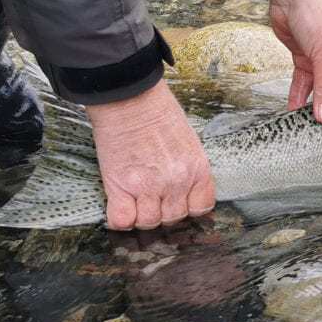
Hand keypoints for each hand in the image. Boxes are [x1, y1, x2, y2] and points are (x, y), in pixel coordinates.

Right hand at [85, 79, 214, 229]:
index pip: (201, 208)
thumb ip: (190, 169)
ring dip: (141, 214)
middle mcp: (177, 182)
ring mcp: (148, 186)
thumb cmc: (158, 113)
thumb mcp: (189, 142)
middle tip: (152, 194)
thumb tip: (185, 192)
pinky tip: (120, 203)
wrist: (129, 98)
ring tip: (135, 196)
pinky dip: (120, 218)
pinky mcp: (120, 187)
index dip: (188, 207)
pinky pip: (122, 221)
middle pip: (174, 219)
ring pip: (149, 223)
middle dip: (163, 210)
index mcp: (198, 169)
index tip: (178, 200)